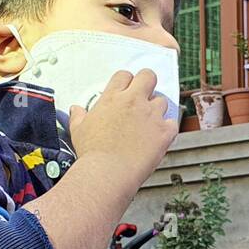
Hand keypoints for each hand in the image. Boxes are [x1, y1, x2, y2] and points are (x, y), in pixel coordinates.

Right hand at [67, 68, 176, 190]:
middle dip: (147, 83)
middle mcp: (134, 102)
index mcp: (112, 98)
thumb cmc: (92, 154)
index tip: (125, 91)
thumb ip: (78, 116)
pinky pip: (172, 123)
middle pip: (148, 76)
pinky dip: (167, 128)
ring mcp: (151, 115)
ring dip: (156, 109)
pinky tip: (158, 137)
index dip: (126, 82)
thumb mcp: (78, 130)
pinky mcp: (164, 132)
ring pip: (162, 101)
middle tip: (144, 95)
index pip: (124, 75)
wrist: (107, 173)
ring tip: (147, 124)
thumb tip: (75, 109)